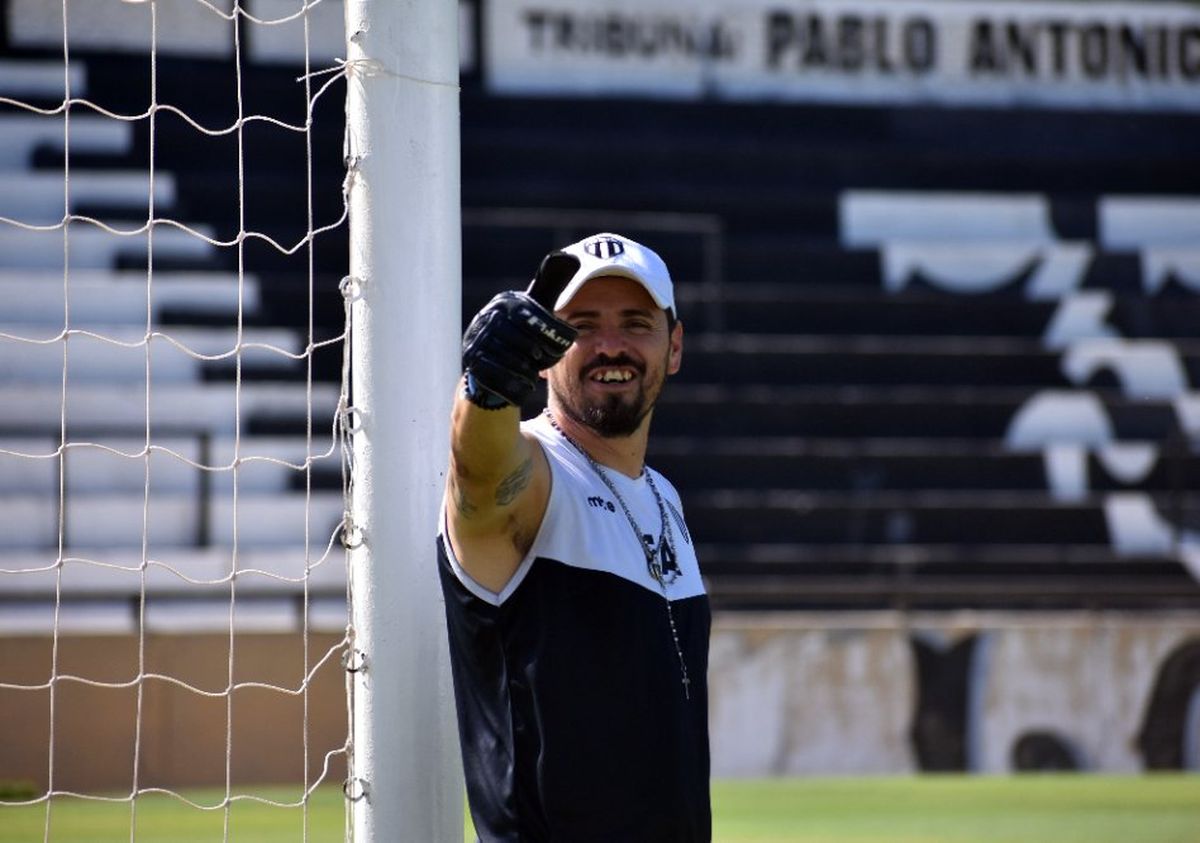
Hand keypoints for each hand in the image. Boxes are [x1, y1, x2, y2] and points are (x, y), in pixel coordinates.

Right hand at [461, 252, 579, 407]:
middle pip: (521, 339)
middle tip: (547, 358)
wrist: (490, 357)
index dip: (550, 331)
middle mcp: (487, 318)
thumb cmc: (522, 329)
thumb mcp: (536, 308)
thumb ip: (552, 285)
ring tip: (534, 369)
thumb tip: (570, 257)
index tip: (566, 341)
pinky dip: (514, 379)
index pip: (530, 317)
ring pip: (510, 358)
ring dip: (526, 367)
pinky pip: (498, 373)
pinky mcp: (472, 362)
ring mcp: (477, 340)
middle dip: (539, 352)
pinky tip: (524, 379)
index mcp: (505, 302)